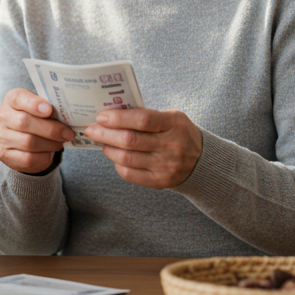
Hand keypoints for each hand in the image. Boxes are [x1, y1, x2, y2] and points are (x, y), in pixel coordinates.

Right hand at [0, 88, 74, 173]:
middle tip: (67, 133)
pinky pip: (28, 158)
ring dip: (50, 144)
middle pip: (25, 122)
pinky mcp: (4, 154)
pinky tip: (49, 152)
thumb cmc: (37, 119)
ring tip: (60, 143)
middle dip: (50, 129)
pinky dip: (43, 156)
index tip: (49, 110)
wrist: (23, 141)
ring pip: (28, 142)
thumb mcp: (41, 109)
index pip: (18, 98)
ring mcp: (1, 136)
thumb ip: (49, 109)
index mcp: (11, 99)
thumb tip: (66, 117)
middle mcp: (2, 116)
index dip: (33, 104)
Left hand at [84, 108, 202, 188]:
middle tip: (92, 130)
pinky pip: (130, 174)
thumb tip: (112, 113)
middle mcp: (171, 146)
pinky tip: (116, 156)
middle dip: (105, 134)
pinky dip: (118, 164)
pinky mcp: (160, 182)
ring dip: (109, 149)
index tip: (101, 116)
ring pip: (127, 158)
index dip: (119, 118)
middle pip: (130, 140)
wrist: (202, 161)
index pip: (143, 120)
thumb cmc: (179, 133)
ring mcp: (166, 166)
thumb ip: (146, 115)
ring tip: (102, 142)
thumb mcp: (171, 117)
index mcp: (174, 124)